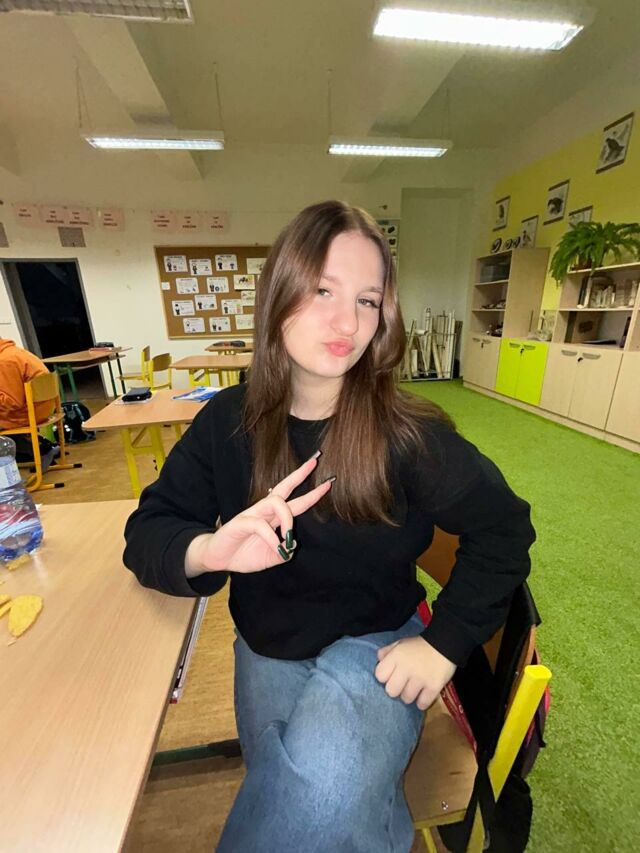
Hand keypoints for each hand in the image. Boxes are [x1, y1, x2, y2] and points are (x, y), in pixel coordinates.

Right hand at [186, 453, 332, 576]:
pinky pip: (260, 525)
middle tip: (314, 462)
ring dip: (288, 518)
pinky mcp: (241, 522)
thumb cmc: (243, 553)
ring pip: (275, 502)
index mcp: (273, 517)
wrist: (218, 558)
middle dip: (300, 475)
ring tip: (289, 536)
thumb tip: (292, 546)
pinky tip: (275, 546)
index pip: (295, 501)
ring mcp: (252, 514)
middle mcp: (264, 511)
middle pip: (284, 487)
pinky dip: (271, 537)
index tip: (328, 483)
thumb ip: (284, 552)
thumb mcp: (270, 557)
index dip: (312, 494)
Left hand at [374, 636, 456, 710]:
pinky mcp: (433, 687)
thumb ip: (388, 651)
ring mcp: (420, 679)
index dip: (385, 677)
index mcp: (396, 656)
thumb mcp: (401, 643)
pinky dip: (422, 702)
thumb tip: (378, 659)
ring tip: (414, 689)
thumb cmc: (420, 645)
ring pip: (406, 699)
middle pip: (391, 691)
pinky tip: (423, 696)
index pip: (380, 675)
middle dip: (396, 689)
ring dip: (410, 696)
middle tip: (403, 685)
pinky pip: (422, 703)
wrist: (445, 644)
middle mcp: (406, 668)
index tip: (391, 676)